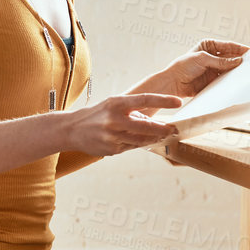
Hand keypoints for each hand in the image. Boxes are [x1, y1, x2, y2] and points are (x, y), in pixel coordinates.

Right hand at [61, 93, 183, 156]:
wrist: (71, 129)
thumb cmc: (96, 115)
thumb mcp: (112, 105)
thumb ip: (132, 111)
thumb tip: (153, 122)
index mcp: (116, 104)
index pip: (144, 99)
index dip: (163, 100)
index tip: (178, 101)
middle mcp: (114, 119)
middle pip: (146, 126)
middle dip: (163, 128)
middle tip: (173, 128)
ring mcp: (112, 136)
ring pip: (141, 139)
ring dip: (154, 138)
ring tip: (162, 135)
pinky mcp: (111, 149)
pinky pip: (131, 147)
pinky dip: (139, 144)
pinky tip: (142, 141)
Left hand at [156, 39, 248, 97]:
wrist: (173, 83)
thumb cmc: (183, 66)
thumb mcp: (202, 59)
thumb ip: (220, 61)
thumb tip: (237, 61)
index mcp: (209, 45)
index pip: (228, 45)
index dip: (239, 48)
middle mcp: (213, 56)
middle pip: (231, 56)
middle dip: (241, 59)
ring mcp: (214, 68)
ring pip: (230, 68)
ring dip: (238, 70)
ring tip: (249, 71)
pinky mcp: (213, 80)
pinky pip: (226, 78)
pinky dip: (232, 79)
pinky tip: (239, 79)